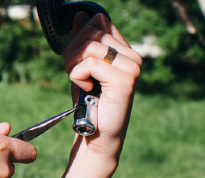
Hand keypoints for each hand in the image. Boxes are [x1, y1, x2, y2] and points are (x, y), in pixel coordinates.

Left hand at [63, 13, 141, 157]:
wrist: (96, 135)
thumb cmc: (89, 103)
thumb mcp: (81, 68)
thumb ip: (81, 43)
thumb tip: (80, 15)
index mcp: (124, 50)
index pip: (99, 22)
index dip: (78, 36)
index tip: (73, 60)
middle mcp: (132, 55)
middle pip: (92, 31)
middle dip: (71, 50)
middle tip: (71, 72)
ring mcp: (131, 66)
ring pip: (90, 46)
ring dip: (72, 64)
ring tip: (77, 81)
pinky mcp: (124, 79)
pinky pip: (90, 63)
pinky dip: (78, 75)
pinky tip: (85, 88)